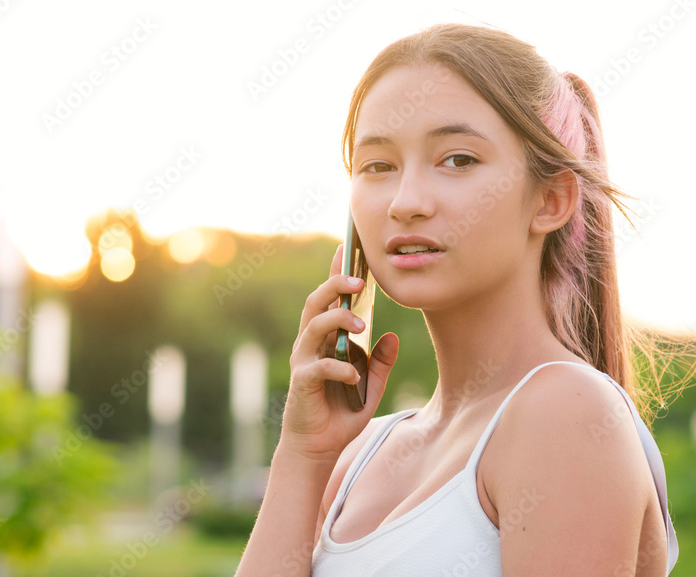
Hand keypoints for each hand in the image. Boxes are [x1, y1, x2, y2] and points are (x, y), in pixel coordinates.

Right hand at [279, 243, 398, 461]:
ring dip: (338, 320)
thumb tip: (393, 337)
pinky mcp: (302, 382)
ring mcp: (303, 361)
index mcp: (325, 339)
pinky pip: (319, 366)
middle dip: (335, 286)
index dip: (335, 272)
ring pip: (313, 326)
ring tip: (362, 325)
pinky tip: (354, 375)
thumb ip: (380, 362)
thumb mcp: (370, 386)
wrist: (318, 447)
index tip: (346, 247)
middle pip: (315, 302)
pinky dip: (339, 367)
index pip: (328, 299)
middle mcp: (310, 344)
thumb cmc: (341, 413)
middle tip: (359, 281)